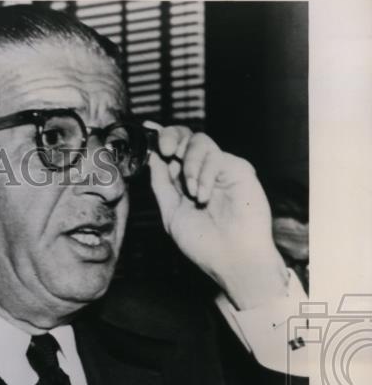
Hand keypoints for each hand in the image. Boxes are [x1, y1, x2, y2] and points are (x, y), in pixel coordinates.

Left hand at [145, 122, 287, 309]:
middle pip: (186, 136)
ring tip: (191, 193)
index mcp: (186, 181)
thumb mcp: (171, 212)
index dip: (160, 136)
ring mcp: (221, 169)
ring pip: (200, 141)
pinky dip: (203, 176)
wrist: (230, 258)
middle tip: (165, 150)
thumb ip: (162, 184)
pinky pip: (215, 157)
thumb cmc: (202, 242)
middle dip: (171, 136)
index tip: (146, 126)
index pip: (173, 150)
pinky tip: (203, 197)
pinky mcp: (239, 169)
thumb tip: (151, 158)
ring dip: (188, 164)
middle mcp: (203, 171)